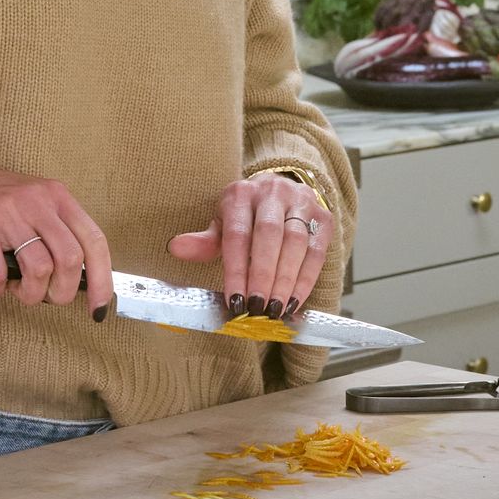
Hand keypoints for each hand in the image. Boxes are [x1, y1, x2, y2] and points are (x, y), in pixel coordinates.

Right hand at [0, 144, 113, 312]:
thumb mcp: (33, 204)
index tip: (98, 307)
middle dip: (60, 292)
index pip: (94, 240)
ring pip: (38, 269)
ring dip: (29, 294)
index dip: (103, 280)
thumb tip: (82, 280)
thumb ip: (57, 233)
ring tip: (15, 290)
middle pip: (70, 259)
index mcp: (57, 196)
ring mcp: (6, 210)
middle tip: (44, 297)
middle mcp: (36, 199)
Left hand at [167, 172, 332, 319]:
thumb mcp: (222, 223)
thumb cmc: (247, 215)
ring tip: (275, 308)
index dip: (236, 269)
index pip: (237, 233)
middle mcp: (272, 193)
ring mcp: (300, 202)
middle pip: (269, 235)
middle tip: (257, 307)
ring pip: (295, 243)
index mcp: (241, 194)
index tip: (234, 300)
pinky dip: (306, 279)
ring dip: (286, 280)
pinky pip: (317, 251)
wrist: (282, 189)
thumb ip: (204, 241)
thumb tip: (176, 248)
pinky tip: (295, 300)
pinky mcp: (322, 217)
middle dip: (263, 275)